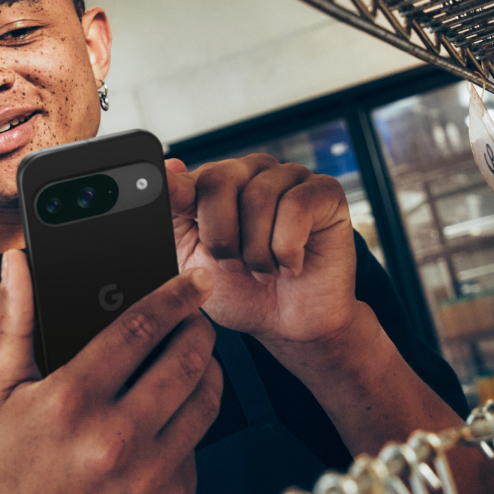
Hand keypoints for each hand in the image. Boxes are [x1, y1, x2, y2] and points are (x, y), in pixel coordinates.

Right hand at [0, 250, 222, 493]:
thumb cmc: (13, 469)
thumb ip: (11, 323)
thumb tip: (18, 265)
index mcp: (70, 402)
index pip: (138, 330)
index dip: (172, 297)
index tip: (194, 280)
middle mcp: (114, 439)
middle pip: (185, 360)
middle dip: (199, 329)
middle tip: (197, 317)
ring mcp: (149, 474)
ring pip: (205, 399)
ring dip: (207, 368)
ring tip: (193, 356)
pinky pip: (199, 442)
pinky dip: (190, 420)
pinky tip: (169, 414)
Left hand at [167, 154, 357, 347]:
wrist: (288, 326)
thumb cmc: (241, 291)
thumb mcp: (190, 259)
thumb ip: (172, 216)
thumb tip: (168, 167)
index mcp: (216, 182)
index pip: (190, 177)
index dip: (178, 196)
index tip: (177, 212)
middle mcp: (252, 171)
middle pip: (219, 179)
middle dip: (220, 236)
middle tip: (232, 265)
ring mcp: (290, 176)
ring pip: (258, 197)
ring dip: (256, 251)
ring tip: (263, 270)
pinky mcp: (325, 191)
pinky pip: (296, 206)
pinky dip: (287, 248)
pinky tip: (291, 265)